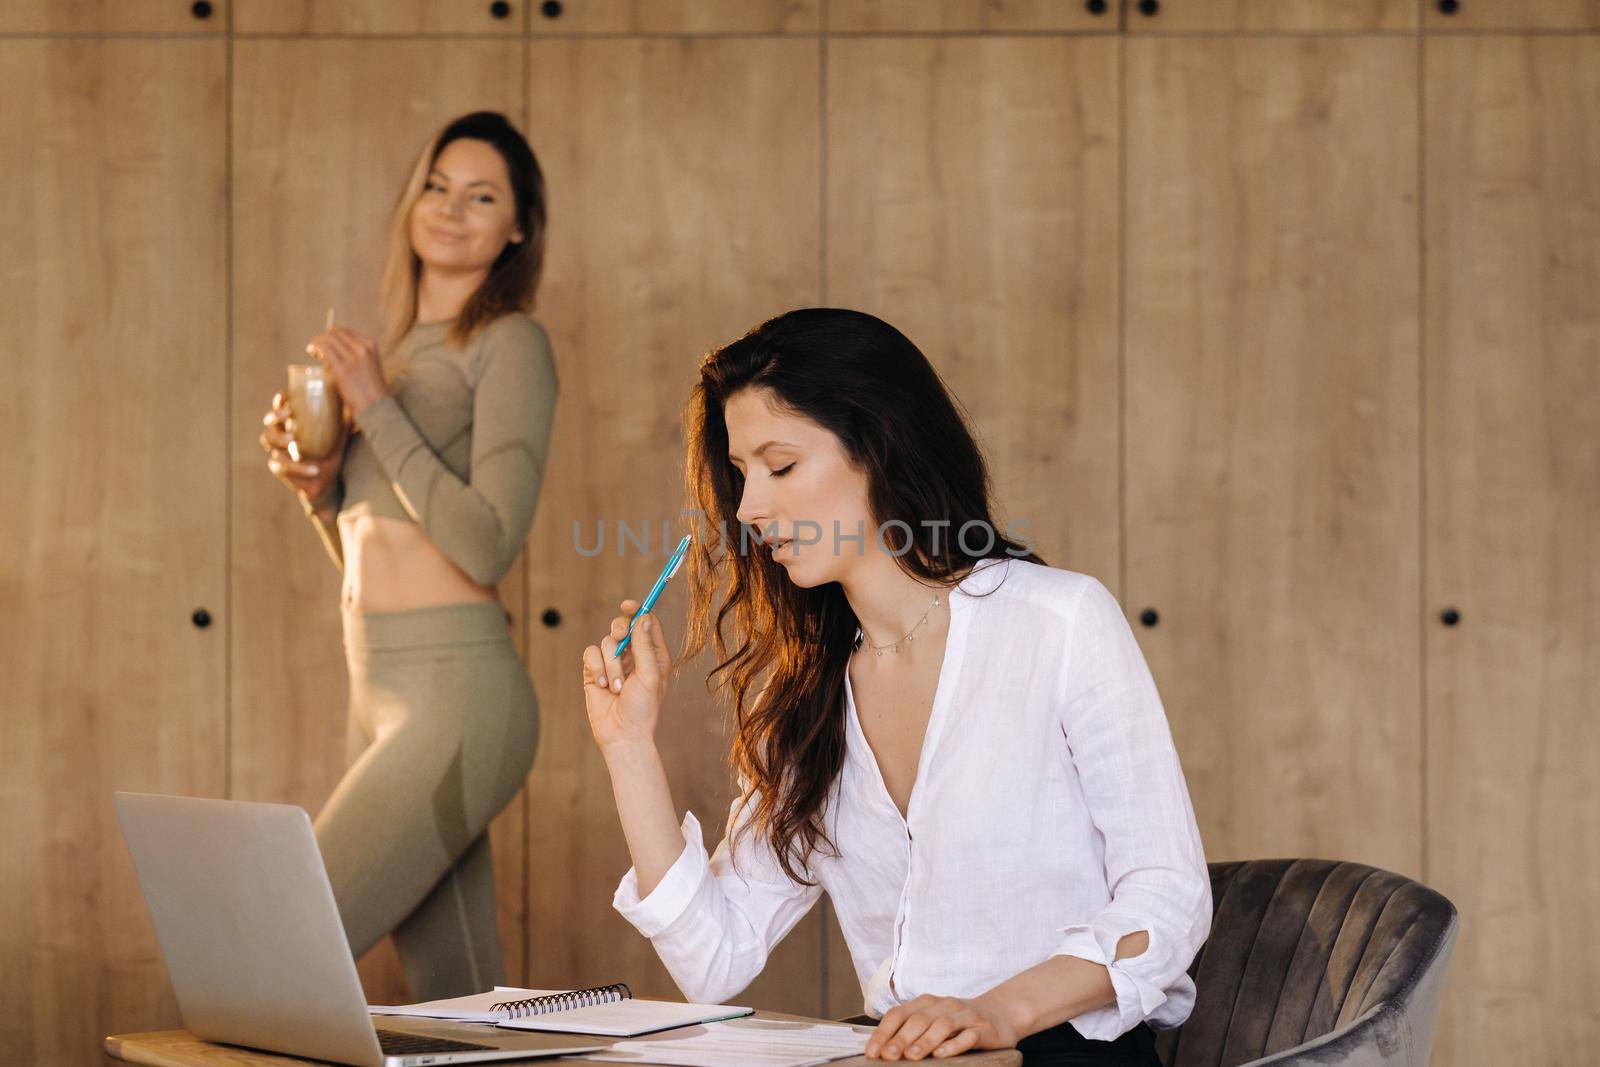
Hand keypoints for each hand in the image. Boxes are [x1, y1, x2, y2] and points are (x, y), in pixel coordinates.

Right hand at [261, 392, 341, 501]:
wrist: (330, 478)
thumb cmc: (332, 449)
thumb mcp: (340, 432)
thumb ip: (345, 416)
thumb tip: (359, 397)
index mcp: (292, 422)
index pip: (280, 407)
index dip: (279, 401)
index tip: (285, 397)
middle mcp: (281, 434)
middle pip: (269, 422)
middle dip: (276, 417)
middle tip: (289, 416)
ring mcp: (278, 451)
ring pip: (268, 440)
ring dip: (279, 439)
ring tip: (293, 441)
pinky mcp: (280, 468)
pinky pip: (282, 467)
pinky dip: (299, 468)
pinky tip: (314, 469)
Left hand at [307, 325, 389, 413]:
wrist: (376, 404)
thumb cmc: (371, 387)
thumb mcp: (370, 363)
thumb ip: (357, 354)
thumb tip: (336, 349)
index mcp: (371, 344)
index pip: (346, 331)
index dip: (332, 335)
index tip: (326, 343)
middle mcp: (363, 348)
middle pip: (335, 332)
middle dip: (323, 337)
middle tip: (316, 346)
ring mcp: (353, 358)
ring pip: (328, 339)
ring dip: (318, 342)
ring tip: (313, 350)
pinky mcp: (343, 369)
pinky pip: (325, 350)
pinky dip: (316, 348)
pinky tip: (313, 353)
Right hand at [581, 600, 671, 752]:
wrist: (621, 734)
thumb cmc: (643, 708)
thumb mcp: (649, 675)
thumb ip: (644, 645)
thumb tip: (643, 617)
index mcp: (653, 655)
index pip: (646, 623)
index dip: (638, 610)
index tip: (628, 605)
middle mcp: (634, 656)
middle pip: (623, 626)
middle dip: (619, 630)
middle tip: (620, 638)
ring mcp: (613, 663)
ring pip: (606, 642)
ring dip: (611, 665)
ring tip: (616, 687)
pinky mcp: (595, 671)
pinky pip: (590, 654)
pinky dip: (596, 668)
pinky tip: (603, 685)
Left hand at [866, 995, 1019, 1060]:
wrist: (1002, 1013)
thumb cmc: (961, 1021)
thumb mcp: (935, 1020)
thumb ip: (913, 1030)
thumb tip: (883, 1049)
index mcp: (927, 1003)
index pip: (900, 1013)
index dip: (884, 1031)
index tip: (873, 1050)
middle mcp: (945, 1005)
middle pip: (919, 1019)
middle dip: (901, 1038)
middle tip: (888, 1056)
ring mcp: (965, 1016)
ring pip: (943, 1026)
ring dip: (925, 1041)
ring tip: (912, 1056)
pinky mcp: (984, 1029)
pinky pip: (968, 1036)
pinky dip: (954, 1045)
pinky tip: (942, 1054)